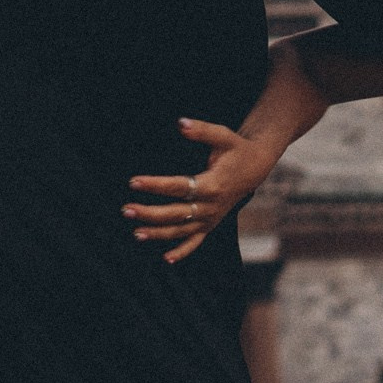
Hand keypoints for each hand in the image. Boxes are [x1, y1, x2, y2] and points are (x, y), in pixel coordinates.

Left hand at [124, 117, 281, 263]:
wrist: (256, 167)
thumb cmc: (236, 149)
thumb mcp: (223, 135)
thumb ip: (201, 130)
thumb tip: (180, 123)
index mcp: (212, 184)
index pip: (178, 186)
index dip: (155, 185)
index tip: (134, 182)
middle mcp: (211, 206)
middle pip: (176, 214)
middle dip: (149, 213)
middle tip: (126, 210)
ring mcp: (211, 218)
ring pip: (182, 231)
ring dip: (158, 234)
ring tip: (135, 233)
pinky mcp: (212, 224)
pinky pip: (196, 242)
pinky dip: (182, 252)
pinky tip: (166, 259)